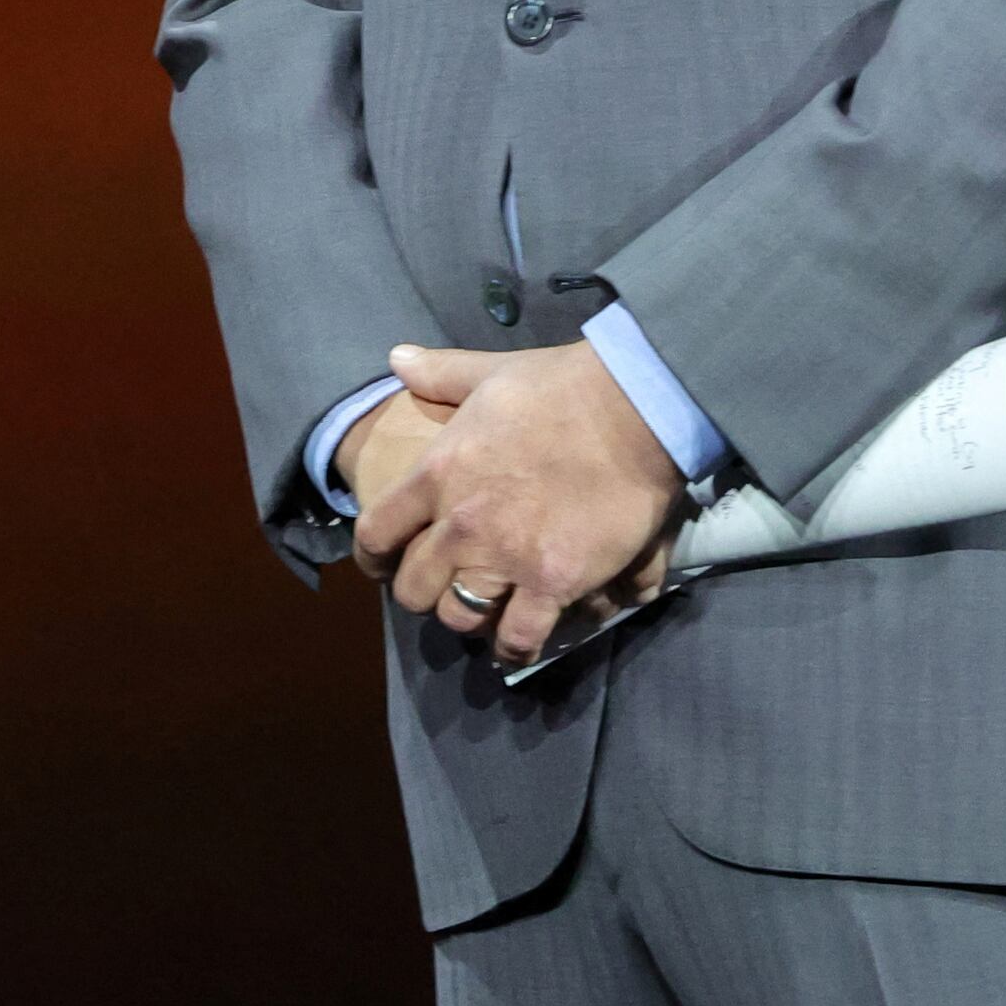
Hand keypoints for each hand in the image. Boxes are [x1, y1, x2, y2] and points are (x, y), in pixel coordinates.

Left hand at [354, 338, 682, 669]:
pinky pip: (520, 636)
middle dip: (421, 594)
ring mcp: (506, 557)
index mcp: (436, 474)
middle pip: (414, 587)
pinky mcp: (555, 582)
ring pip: (460, 616)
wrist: (632, 409)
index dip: (372, 559)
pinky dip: (515, 646)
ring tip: (481, 614)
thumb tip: (396, 359)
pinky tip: (517, 642)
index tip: (380, 566)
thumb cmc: (560, 387)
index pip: (375, 533)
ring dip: (467, 619)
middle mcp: (460, 524)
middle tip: (440, 590)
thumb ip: (439, 374)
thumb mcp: (487, 373)